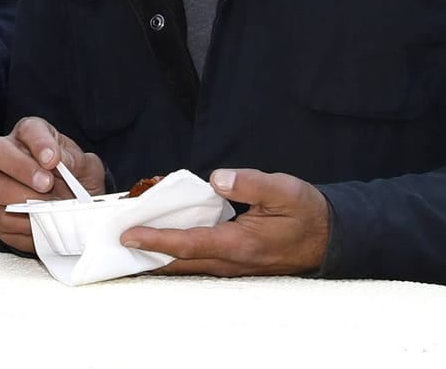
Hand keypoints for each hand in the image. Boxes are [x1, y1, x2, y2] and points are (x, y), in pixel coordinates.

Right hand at [0, 116, 106, 253]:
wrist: (69, 213)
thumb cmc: (75, 185)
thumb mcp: (87, 170)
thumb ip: (77, 162)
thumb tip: (62, 160)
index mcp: (32, 135)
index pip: (29, 129)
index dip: (39, 143)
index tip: (53, 160)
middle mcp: (6, 153)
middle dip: (22, 169)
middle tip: (46, 185)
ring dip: (23, 201)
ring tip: (46, 209)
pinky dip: (19, 224)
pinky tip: (37, 223)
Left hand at [122, 168, 329, 275]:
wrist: (332, 237)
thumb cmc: (307, 213)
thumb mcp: (285, 190)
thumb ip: (250, 183)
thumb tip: (216, 178)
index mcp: (239, 245)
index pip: (188, 245)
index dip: (155, 240)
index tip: (127, 235)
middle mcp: (231, 262)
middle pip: (179, 261)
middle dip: (145, 252)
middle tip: (113, 239)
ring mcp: (232, 266)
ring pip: (186, 264)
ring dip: (157, 253)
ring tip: (128, 238)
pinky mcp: (233, 262)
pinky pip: (197, 259)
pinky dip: (175, 251)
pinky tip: (161, 237)